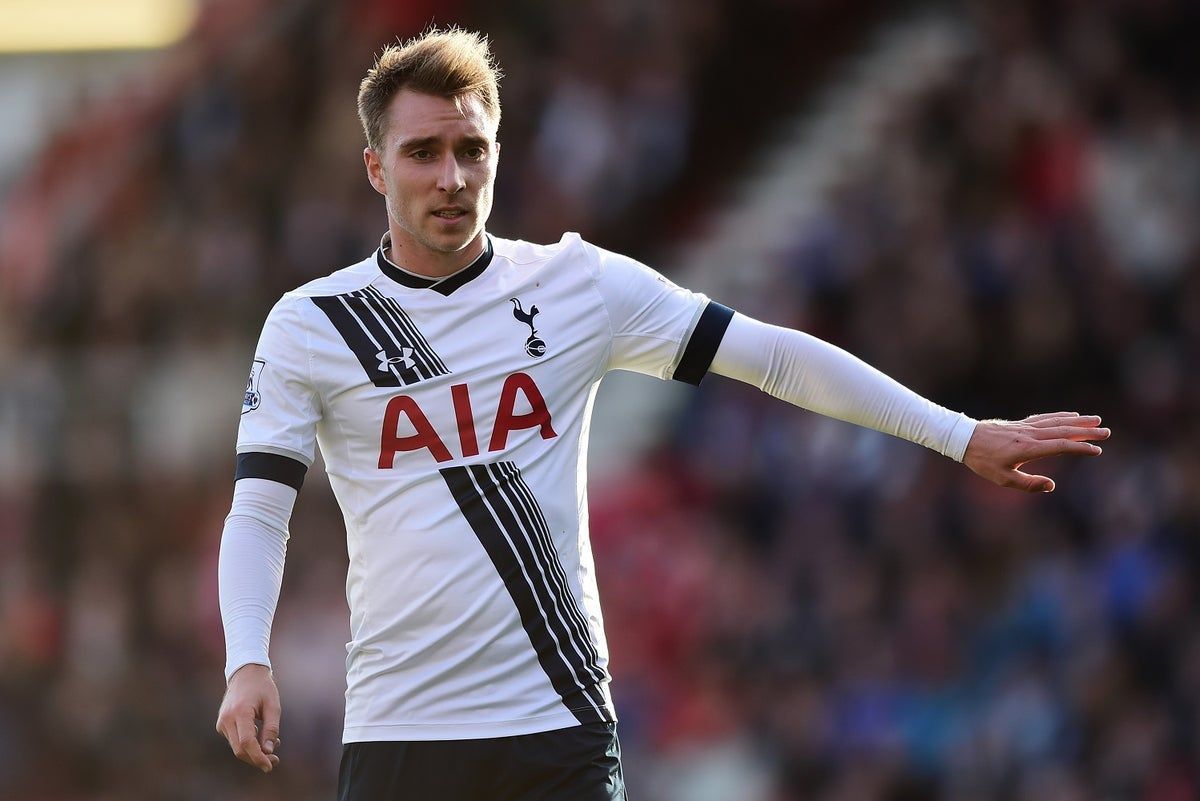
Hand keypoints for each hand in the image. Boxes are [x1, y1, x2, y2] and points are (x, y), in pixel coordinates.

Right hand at [216, 663, 281, 772]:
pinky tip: (261, 738)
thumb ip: (271, 729)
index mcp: (240, 712)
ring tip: (273, 745)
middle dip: (257, 758)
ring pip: (237, 747)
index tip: (269, 766)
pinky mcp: (221, 725)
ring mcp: (222, 722)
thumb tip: (268, 751)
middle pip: (240, 749)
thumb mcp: (273, 706)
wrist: (245, 673)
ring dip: (254, 752)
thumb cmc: (263, 688)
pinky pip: (235, 740)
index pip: (247, 743)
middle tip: (275, 760)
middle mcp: (227, 719)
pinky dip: (247, 744)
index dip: (258, 757)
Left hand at [963, 412, 1109, 492]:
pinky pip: (1045, 418)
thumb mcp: (1002, 479)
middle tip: (1107, 431)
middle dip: (1086, 431)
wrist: (965, 439)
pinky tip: (1071, 415)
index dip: (1080, 448)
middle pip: (1064, 431)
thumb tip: (1051, 486)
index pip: (1061, 446)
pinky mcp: (1020, 424)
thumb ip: (1028, 484)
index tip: (1097, 450)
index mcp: (1028, 449)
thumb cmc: (982, 461)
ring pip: (1056, 422)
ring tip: (1096, 420)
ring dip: (1077, 421)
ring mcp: (1026, 427)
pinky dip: (1060, 416)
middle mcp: (1030, 435)